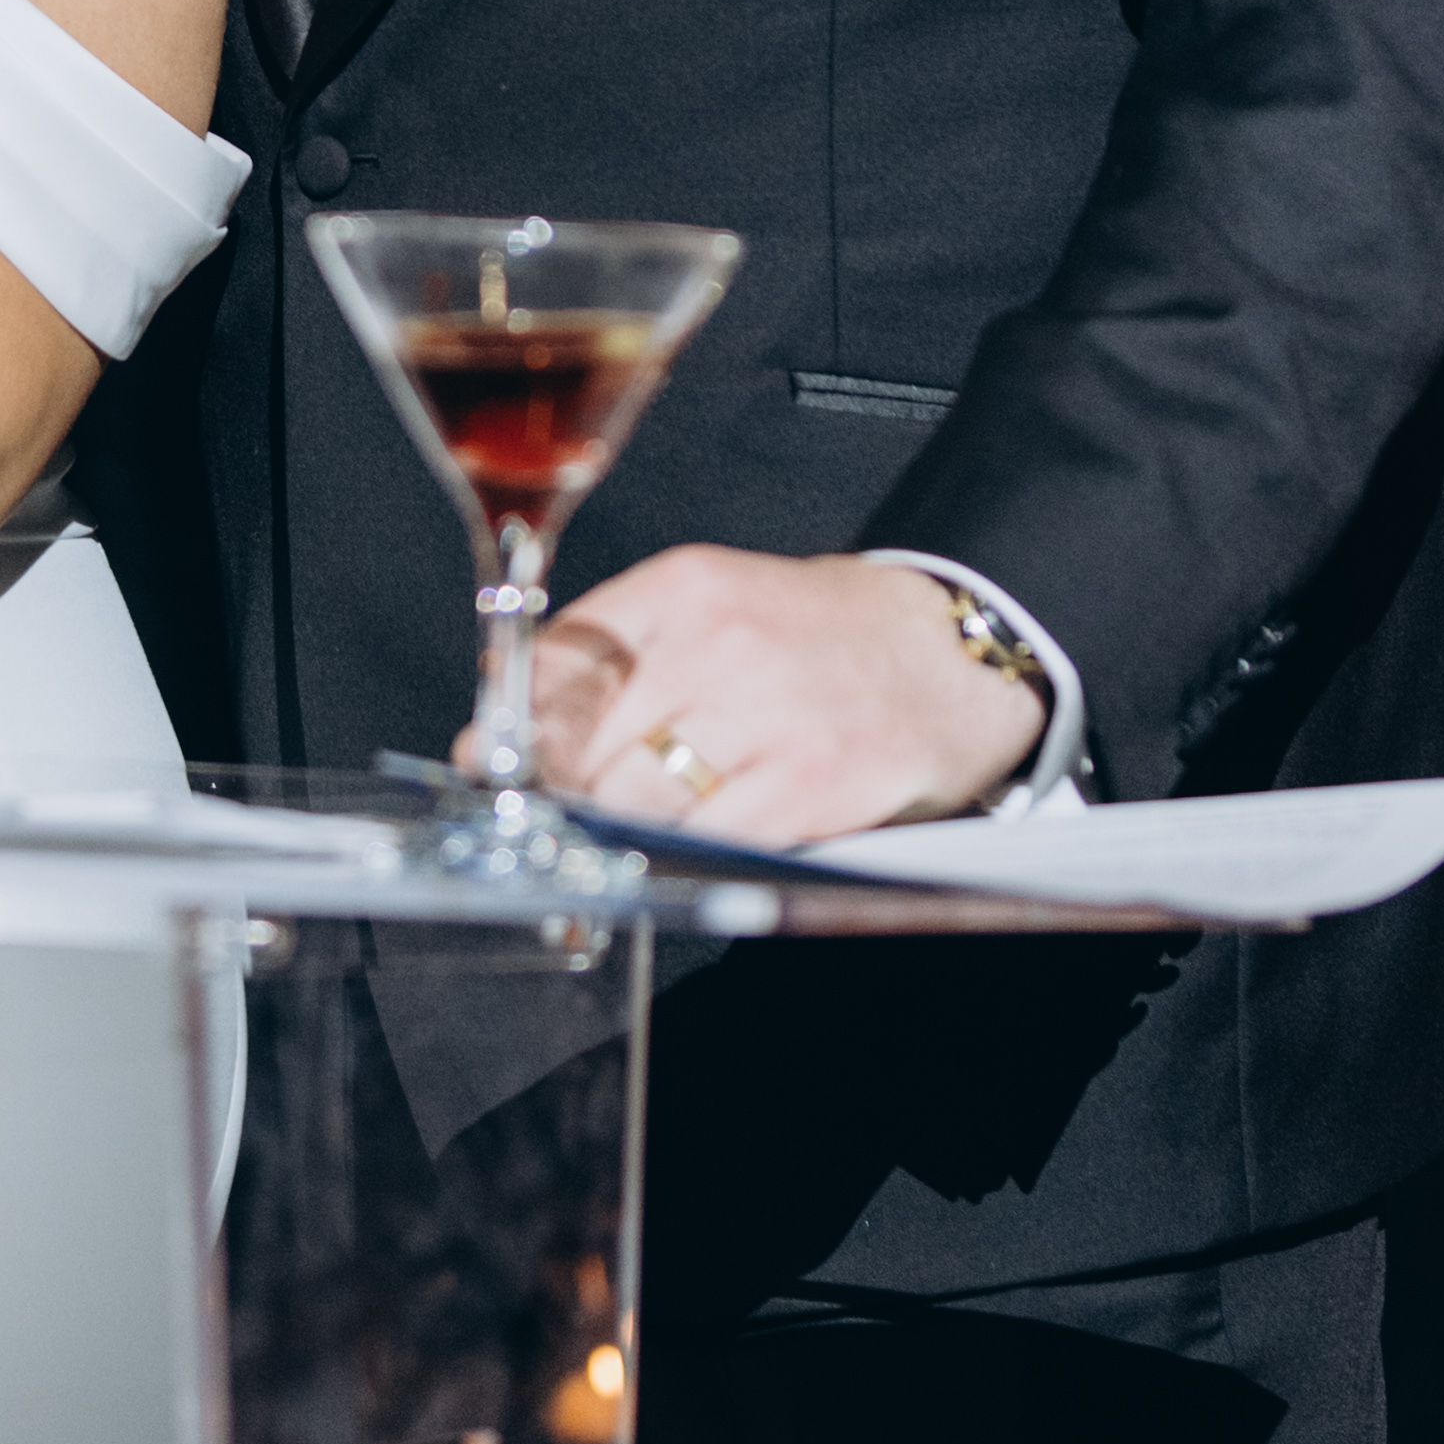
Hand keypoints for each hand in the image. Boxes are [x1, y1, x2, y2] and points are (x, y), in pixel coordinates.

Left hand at [516, 545, 1048, 849]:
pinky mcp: (814, 783)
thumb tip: (514, 722)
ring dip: (618, 833)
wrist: (954, 649)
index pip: (555, 662)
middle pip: (585, 745)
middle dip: (562, 793)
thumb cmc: (828, 634)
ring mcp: (768, 714)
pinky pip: (711, 839)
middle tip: (558, 818)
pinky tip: (688, 848)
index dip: (509, 729)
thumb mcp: (714, 606)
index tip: (488, 764)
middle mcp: (719, 642)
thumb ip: (621, 653)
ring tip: (624, 838)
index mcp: (685, 588)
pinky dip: (686, 855)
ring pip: (635, 801)